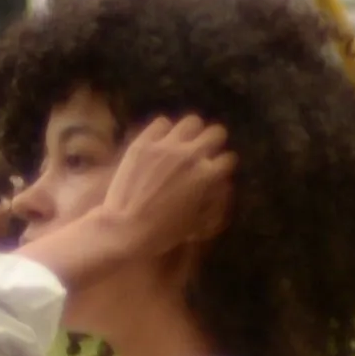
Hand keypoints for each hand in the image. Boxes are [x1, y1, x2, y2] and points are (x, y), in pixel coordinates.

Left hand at [87, 114, 234, 265]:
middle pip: (216, 133)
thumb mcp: (198, 219)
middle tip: (205, 150)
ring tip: (184, 140)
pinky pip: (162, 123)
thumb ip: (212, 196)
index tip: (217, 169)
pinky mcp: (144, 142)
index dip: (223, 166)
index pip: (228, 159)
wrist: (126, 229)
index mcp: (207, 176)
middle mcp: (192, 155)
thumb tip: (219, 183)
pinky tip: (160, 141)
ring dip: (192, 132)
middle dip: (214, 142)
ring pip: (192, 122)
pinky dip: (164, 131)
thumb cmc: (164, 233)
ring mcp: (167, 145)